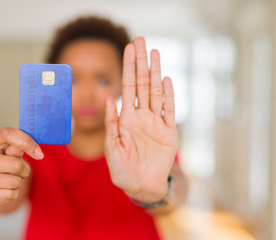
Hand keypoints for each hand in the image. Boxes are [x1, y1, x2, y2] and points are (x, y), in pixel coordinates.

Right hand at [0, 127, 43, 205]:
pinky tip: (4, 188)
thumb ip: (17, 147)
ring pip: (14, 182)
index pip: (6, 134)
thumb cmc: (2, 161)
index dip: (26, 142)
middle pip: (15, 164)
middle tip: (19, 170)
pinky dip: (13, 193)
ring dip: (18, 181)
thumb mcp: (9, 150)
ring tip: (10, 178)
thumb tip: (29, 149)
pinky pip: (10, 195)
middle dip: (23, 169)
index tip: (39, 154)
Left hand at [104, 37, 178, 202]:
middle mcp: (142, 116)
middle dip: (141, 62)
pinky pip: (169, 110)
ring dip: (155, 72)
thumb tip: (109, 97)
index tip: (128, 49)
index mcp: (126, 118)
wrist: (140, 186)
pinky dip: (169, 95)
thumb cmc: (122, 169)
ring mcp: (156, 122)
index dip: (128, 67)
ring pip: (156, 92)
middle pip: (142, 83)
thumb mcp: (111, 145)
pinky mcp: (169, 132)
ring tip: (154, 53)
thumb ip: (111, 121)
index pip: (128, 87)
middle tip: (141, 41)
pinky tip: (166, 79)